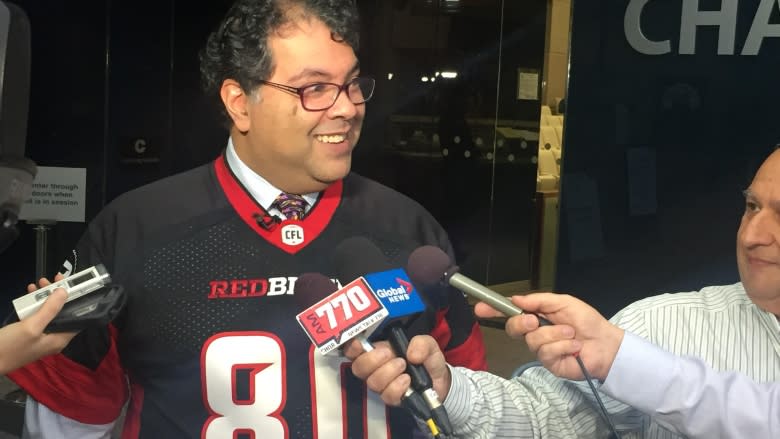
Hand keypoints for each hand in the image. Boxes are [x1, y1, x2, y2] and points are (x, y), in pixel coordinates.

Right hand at [0, 275, 77, 374]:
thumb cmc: (10, 347)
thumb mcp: (31, 326)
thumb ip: (50, 310)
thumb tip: (65, 292)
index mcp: (59, 339)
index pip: (77, 318)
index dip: (76, 301)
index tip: (72, 285)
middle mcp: (53, 338)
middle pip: (62, 313)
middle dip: (57, 295)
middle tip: (52, 280)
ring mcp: (40, 336)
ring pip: (48, 312)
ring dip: (44, 297)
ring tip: (39, 283)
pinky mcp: (28, 333)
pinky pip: (36, 316)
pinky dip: (34, 304)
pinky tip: (29, 293)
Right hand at [343, 335, 451, 405]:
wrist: (440, 380)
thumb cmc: (427, 360)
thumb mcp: (428, 344)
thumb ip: (421, 343)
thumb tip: (411, 354)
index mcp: (379, 351)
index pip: (355, 350)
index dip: (352, 348)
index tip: (358, 345)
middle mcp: (377, 369)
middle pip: (358, 368)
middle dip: (372, 360)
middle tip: (389, 354)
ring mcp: (384, 385)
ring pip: (373, 382)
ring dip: (388, 372)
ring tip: (404, 365)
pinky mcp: (393, 398)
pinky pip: (387, 395)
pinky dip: (398, 387)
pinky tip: (408, 380)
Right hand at [474, 293, 623, 380]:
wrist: (606, 344)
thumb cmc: (587, 322)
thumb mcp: (564, 302)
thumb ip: (539, 300)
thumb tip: (517, 299)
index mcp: (537, 316)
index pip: (510, 313)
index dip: (493, 309)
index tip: (480, 307)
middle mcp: (535, 333)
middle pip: (513, 328)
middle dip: (522, 324)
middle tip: (536, 321)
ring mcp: (541, 350)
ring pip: (533, 340)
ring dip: (555, 334)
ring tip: (571, 334)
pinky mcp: (549, 364)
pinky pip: (546, 352)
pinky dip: (562, 346)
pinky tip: (574, 347)